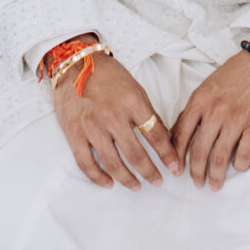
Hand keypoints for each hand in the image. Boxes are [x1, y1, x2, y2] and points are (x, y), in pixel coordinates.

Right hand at [52, 45, 182, 189]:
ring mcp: (92, 126)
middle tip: (158, 182)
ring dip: (127, 179)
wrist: (74, 63)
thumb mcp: (134, 88)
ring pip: (113, 163)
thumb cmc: (107, 75)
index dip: (167, 154)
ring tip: (137, 186)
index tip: (175, 167)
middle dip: (150, 172)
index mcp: (132, 101)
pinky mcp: (74, 133)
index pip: (155, 134)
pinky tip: (109, 183)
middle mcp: (113, 115)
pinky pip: (86, 163)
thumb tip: (163, 137)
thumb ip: (147, 112)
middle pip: (136, 154)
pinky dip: (98, 177)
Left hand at [170, 37, 249, 189]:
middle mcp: (216, 111)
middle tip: (197, 183)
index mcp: (200, 100)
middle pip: (200, 150)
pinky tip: (238, 167)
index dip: (177, 156)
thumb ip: (192, 112)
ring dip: (216, 176)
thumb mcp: (207, 88)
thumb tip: (175, 137)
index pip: (182, 134)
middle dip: (196, 172)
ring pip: (220, 157)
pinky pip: (244, 155)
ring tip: (215, 184)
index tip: (177, 170)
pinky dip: (240, 166)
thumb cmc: (234, 76)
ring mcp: (237, 119)